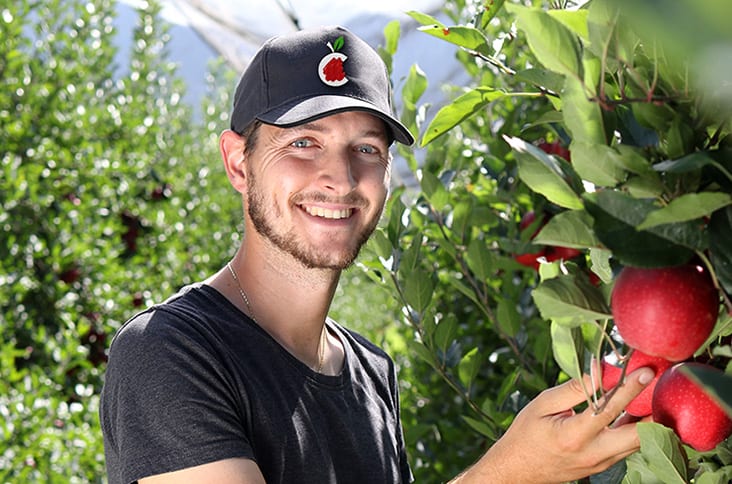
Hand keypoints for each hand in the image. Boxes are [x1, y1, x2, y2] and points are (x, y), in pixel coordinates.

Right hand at [451, 367, 654, 483]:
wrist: (517, 470)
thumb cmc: (526, 434)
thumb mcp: (542, 405)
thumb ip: (572, 389)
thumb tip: (598, 370)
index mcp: (574, 435)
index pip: (609, 409)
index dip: (630, 388)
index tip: (646, 371)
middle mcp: (592, 453)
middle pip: (638, 436)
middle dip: (654, 412)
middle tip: (660, 387)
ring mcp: (601, 464)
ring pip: (637, 444)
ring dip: (648, 421)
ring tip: (653, 396)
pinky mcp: (603, 467)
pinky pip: (627, 448)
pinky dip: (636, 430)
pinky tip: (637, 413)